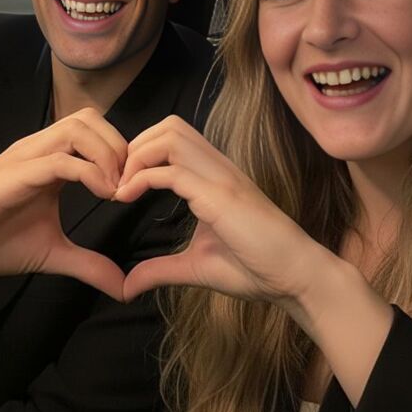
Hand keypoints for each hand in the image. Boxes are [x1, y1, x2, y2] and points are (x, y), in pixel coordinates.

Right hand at [0, 108, 126, 298]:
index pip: (96, 132)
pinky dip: (89, 172)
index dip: (124, 154)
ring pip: (78, 127)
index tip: (137, 190)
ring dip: (108, 154)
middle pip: (92, 118)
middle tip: (131, 186)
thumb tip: (123, 287)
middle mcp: (39, 150)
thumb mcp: (51, 254)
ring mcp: (26, 158)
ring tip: (117, 191)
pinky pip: (59, 159)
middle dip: (121, 147)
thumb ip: (88, 264)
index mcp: (50, 161)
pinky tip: (102, 195)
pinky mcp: (14, 175)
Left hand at [115, 116, 319, 304]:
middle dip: (134, 146)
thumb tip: (127, 287)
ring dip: (136, 156)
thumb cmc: (256, 269)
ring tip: (121, 188)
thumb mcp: (195, 268)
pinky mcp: (220, 197)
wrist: (294, 278)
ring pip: (170, 135)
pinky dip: (141, 178)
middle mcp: (217, 168)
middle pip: (168, 125)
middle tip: (117, 182)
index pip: (172, 138)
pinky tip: (125, 198)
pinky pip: (172, 171)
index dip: (140, 154)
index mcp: (214, 177)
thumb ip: (160, 270)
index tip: (120, 186)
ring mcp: (220, 179)